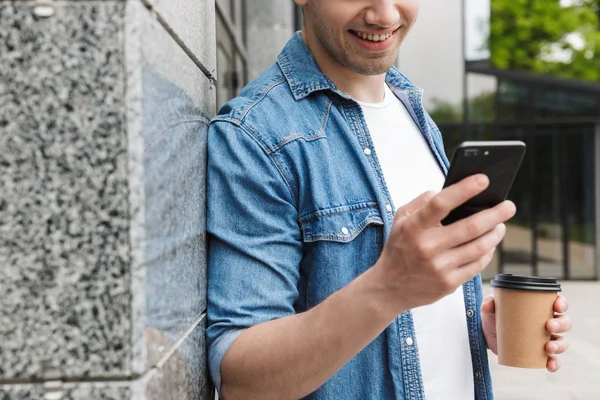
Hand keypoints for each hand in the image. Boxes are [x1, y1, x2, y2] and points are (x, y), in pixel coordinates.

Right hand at [375, 174, 515, 311]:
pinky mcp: (449, 283)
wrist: (389, 288)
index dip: (464, 189)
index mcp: (414, 227)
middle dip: (495, 214)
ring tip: (501, 224)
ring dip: (495, 233)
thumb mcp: (400, 220)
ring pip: (479, 247)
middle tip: (509, 206)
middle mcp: (427, 247)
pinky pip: (477, 265)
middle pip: (471, 227)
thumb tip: (447, 191)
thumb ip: (421, 202)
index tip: (483, 179)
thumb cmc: (398, 249)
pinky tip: (489, 244)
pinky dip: (487, 252)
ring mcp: (439, 267)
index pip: (441, 203)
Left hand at [481, 295, 570, 371]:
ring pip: (562, 341)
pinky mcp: (539, 354)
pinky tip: (549, 364)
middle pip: (564, 322)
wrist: (486, 335)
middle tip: (549, 326)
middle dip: (561, 324)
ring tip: (548, 347)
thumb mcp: (490, 309)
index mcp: (538, 307)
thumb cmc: (493, 316)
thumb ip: (488, 304)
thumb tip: (489, 303)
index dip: (562, 304)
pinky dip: (554, 363)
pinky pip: (553, 360)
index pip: (557, 303)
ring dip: (560, 345)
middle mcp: (546, 322)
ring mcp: (544, 339)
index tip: (557, 306)